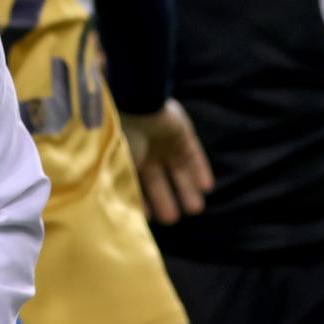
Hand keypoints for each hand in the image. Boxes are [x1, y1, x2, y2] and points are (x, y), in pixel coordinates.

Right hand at [122, 99, 213, 224]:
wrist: (135, 104)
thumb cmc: (119, 137)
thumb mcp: (117, 165)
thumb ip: (124, 187)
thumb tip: (126, 212)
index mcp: (124, 157)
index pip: (135, 184)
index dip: (142, 201)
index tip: (148, 218)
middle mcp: (144, 150)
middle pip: (157, 180)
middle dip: (165, 199)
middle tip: (172, 219)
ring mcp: (163, 141)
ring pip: (178, 169)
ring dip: (186, 188)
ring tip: (195, 209)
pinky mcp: (182, 133)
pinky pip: (193, 154)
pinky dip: (200, 169)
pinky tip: (206, 188)